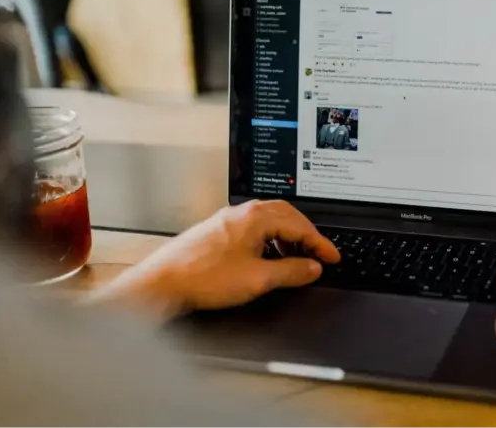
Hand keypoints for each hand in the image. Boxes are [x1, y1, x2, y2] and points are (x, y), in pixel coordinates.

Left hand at [86, 200, 339, 321]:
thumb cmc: (203, 278)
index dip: (320, 244)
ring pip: (269, 221)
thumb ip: (292, 272)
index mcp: (256, 217)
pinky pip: (253, 229)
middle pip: (286, 216)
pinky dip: (269, 240)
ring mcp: (228, 220)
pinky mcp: (217, 232)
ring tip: (296, 259)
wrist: (163, 283)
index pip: (300, 225)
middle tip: (319, 253)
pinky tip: (267, 259)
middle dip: (306, 235)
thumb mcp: (258, 279)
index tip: (332, 257)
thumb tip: (313, 267)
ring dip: (287, 238)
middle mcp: (242, 213)